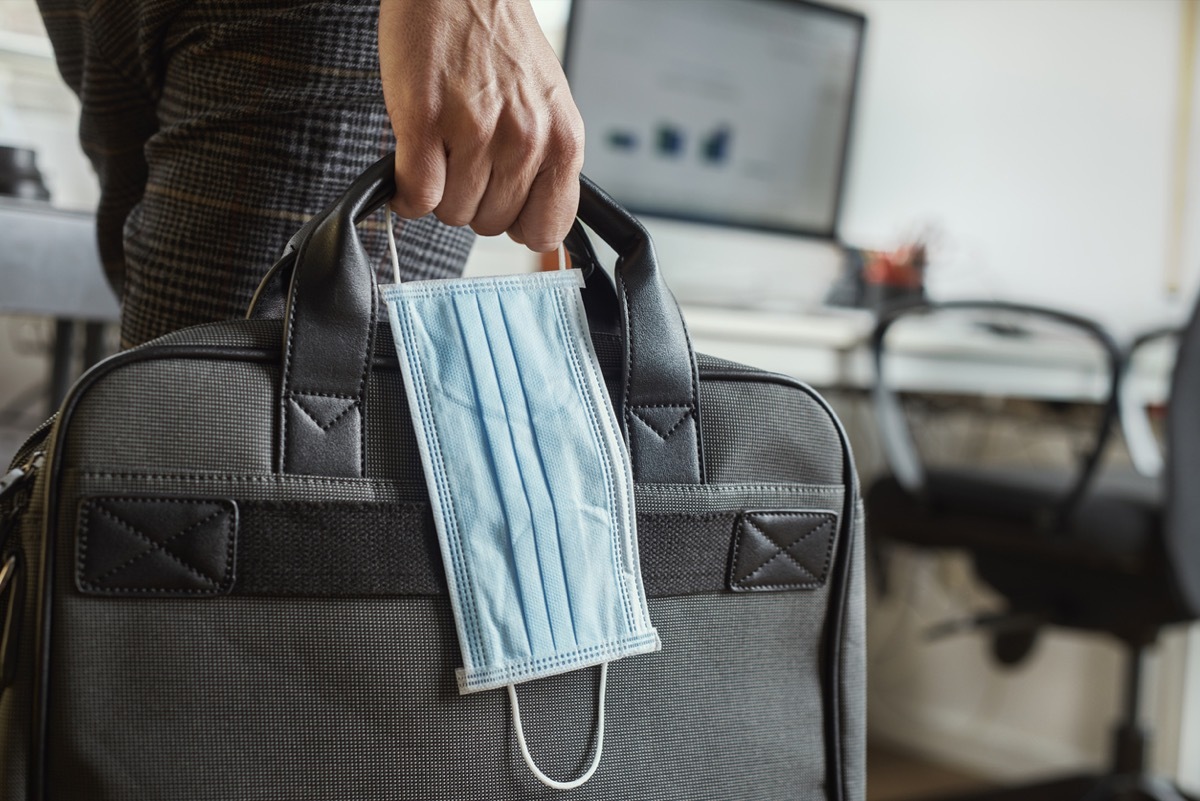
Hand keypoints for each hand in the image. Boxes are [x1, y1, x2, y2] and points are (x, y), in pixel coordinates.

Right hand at [378, 0, 583, 251]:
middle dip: (473, 200)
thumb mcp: (547, 107)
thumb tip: (535, 229)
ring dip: (439, 190)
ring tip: (442, 147)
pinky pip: (416, 194)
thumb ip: (546, 164)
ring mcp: (476, 132)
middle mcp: (525, 140)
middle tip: (465, 159)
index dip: (519, 224)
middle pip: (491, 225)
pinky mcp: (426, 121)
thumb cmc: (499, 43)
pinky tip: (410, 163)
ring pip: (451, 212)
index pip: (546, 229)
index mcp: (563, 140)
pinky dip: (406, 192)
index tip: (504, 208)